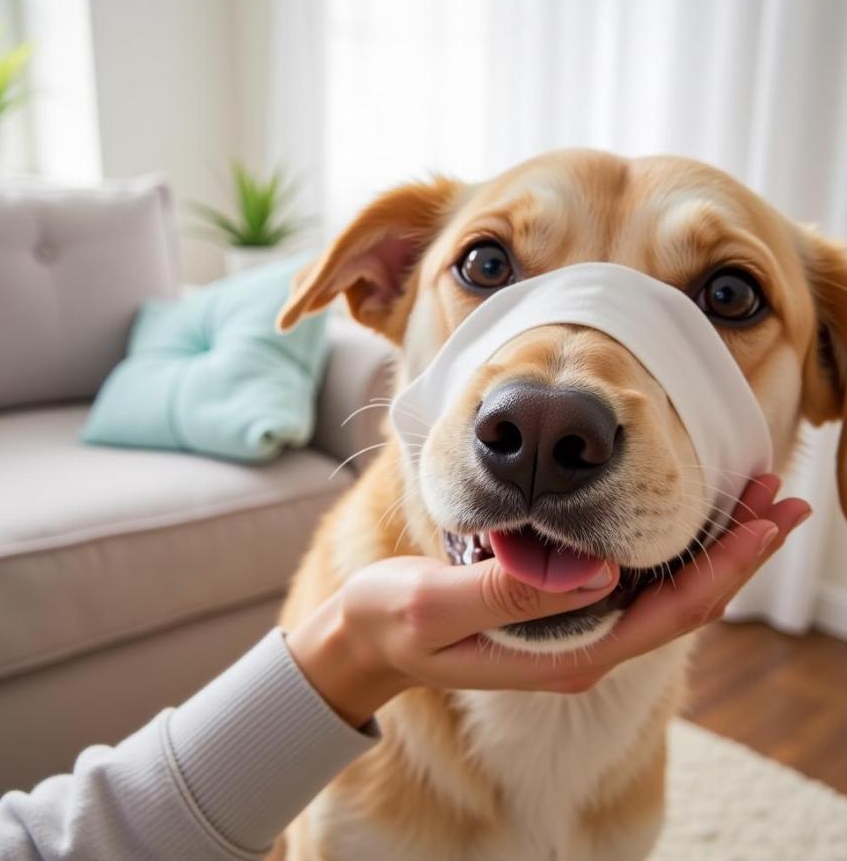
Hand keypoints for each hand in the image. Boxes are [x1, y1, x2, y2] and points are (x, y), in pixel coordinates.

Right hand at [286, 474, 809, 726]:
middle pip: (682, 603)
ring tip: (753, 502)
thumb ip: (508, 593)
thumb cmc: (393, 622)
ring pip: (663, 591)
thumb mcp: (435, 606)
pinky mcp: (559, 610)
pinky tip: (682, 520)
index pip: (666, 615)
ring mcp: (574, 630)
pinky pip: (632, 581)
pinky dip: (668, 546)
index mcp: (564, 652)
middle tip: (783, 497)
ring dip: (711, 548)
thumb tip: (594, 574)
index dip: (722, 569)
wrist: (366, 642)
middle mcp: (583, 646)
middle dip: (736, 553)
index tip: (765, 523)